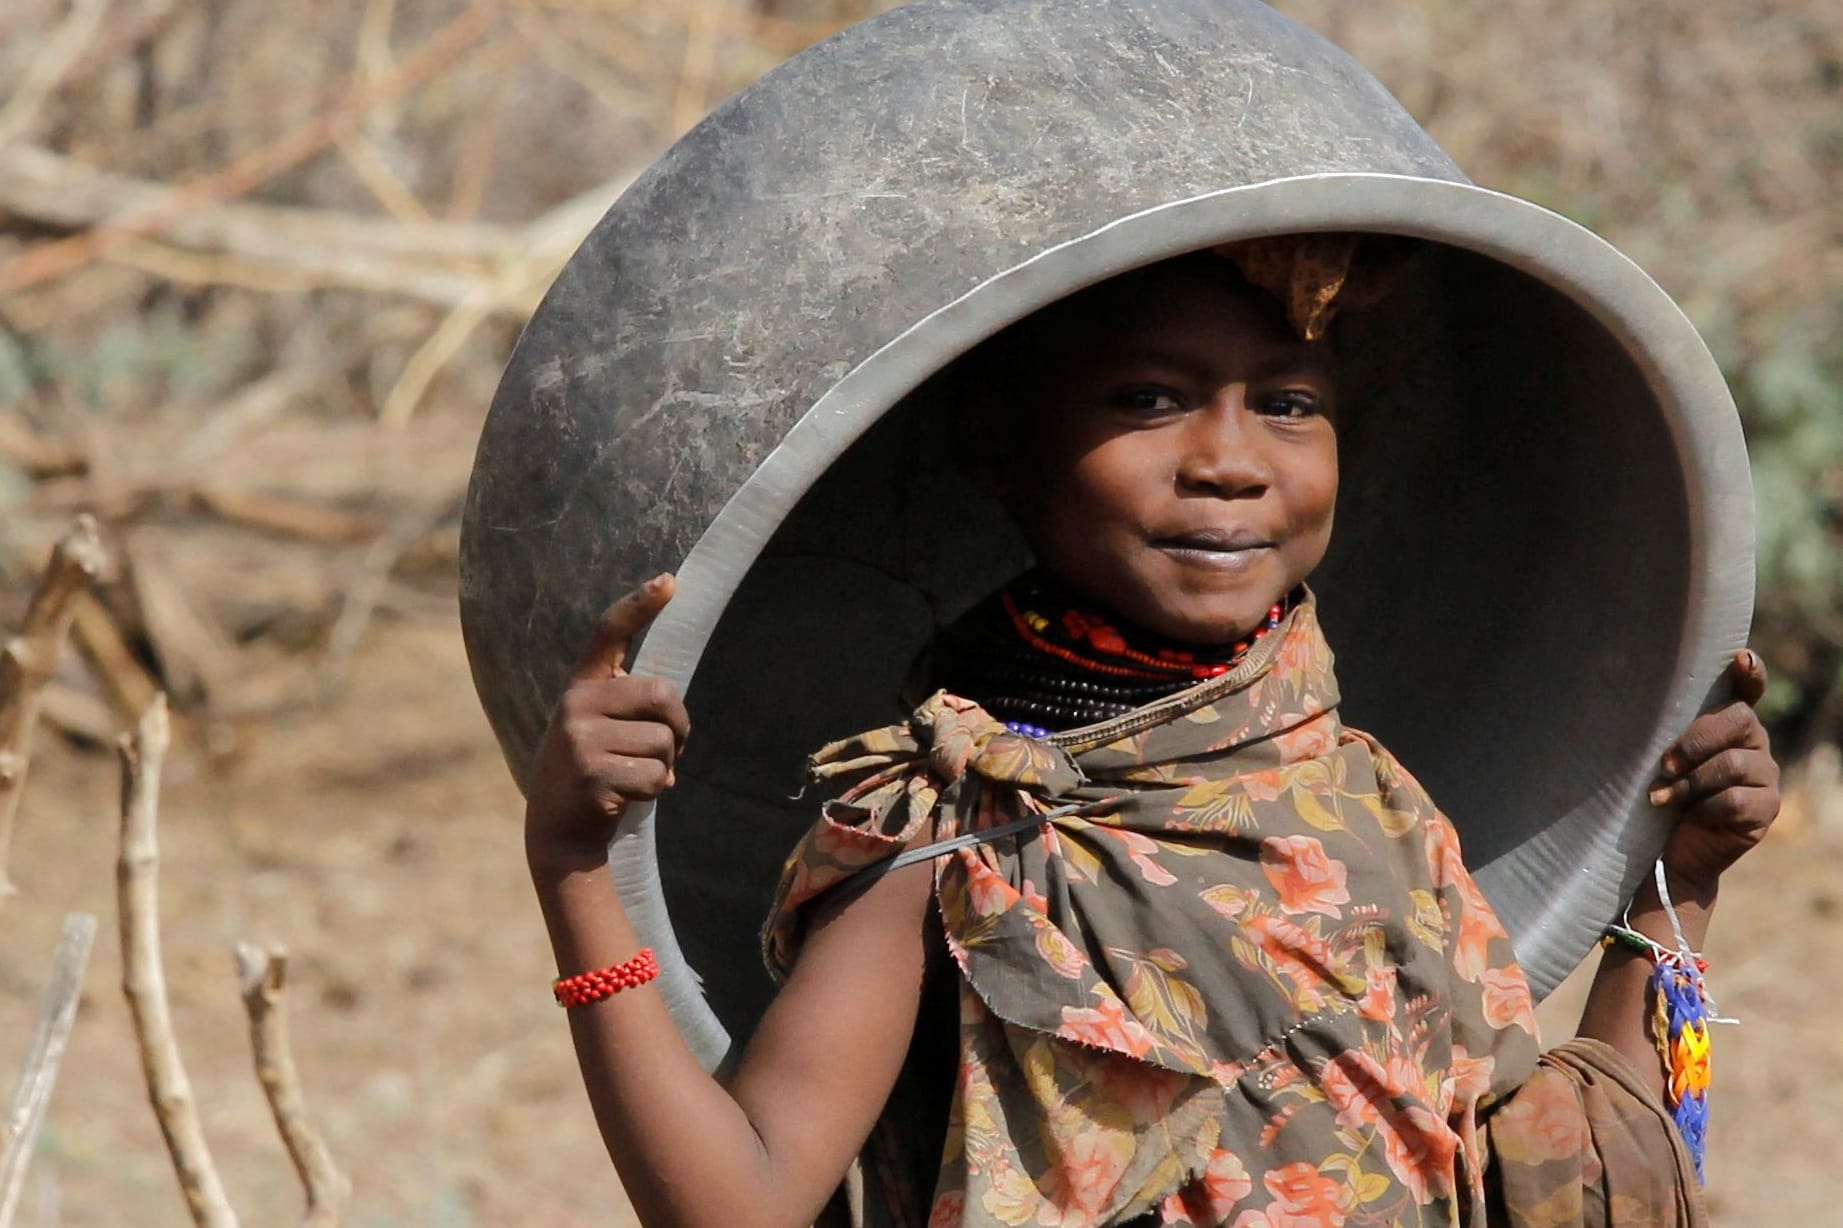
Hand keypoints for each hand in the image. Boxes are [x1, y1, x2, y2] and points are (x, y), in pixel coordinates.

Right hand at [525, 574, 690, 867]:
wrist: (557, 830)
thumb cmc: (593, 770)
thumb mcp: (597, 728)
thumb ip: (625, 706)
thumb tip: (673, 713)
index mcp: (581, 686)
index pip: (609, 633)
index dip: (640, 604)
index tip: (670, 579)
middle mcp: (576, 704)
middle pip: (661, 693)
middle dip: (680, 725)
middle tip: (674, 747)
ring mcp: (581, 740)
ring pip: (665, 742)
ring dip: (667, 766)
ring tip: (635, 775)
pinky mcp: (592, 775)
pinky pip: (657, 776)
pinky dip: (656, 790)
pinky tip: (626, 797)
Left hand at [1649, 649, 1780, 892]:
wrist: (1668, 850)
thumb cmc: (1657, 793)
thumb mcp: (1655, 758)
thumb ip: (1659, 730)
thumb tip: (1626, 696)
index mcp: (1728, 724)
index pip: (1747, 690)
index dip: (1750, 673)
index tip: (1741, 657)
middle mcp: (1753, 744)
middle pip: (1740, 720)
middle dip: (1697, 740)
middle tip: (1665, 764)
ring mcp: (1765, 776)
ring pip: (1736, 764)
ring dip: (1692, 782)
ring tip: (1661, 798)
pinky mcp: (1765, 810)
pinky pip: (1738, 801)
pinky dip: (1705, 808)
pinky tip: (1689, 816)